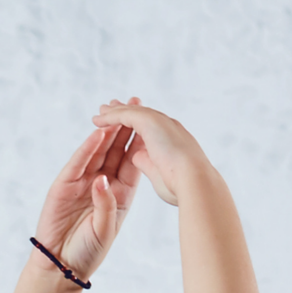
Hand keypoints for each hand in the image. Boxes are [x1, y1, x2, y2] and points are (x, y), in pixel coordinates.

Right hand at [32, 125, 140, 280]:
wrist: (62, 267)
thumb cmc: (88, 251)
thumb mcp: (106, 227)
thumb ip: (107, 203)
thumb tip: (102, 179)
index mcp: (120, 192)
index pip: (131, 158)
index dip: (140, 138)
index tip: (151, 118)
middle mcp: (102, 183)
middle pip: (115, 148)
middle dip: (125, 125)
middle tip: (135, 102)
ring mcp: (81, 183)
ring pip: (97, 152)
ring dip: (107, 132)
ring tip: (117, 113)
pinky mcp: (63, 187)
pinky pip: (77, 164)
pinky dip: (87, 149)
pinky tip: (97, 134)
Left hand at [91, 98, 207, 209]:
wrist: (193, 181)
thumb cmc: (179, 186)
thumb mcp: (159, 172)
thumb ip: (147, 161)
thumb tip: (136, 155)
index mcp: (171, 139)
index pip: (150, 129)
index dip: (135, 125)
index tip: (124, 126)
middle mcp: (166, 127)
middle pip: (142, 116)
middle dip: (126, 111)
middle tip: (111, 107)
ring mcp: (160, 122)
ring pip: (133, 112)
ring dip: (116, 111)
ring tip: (101, 110)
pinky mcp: (150, 122)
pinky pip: (126, 115)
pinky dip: (111, 116)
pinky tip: (98, 120)